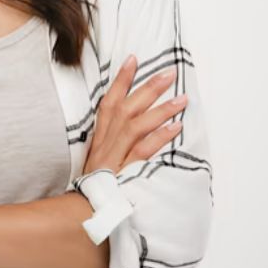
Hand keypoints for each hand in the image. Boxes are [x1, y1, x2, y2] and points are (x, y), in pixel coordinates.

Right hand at [83, 54, 188, 175]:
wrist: (85, 208)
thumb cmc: (95, 182)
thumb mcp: (99, 155)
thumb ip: (113, 138)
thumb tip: (130, 119)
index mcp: (101, 134)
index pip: (110, 100)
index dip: (121, 79)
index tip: (134, 59)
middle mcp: (108, 140)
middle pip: (128, 107)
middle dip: (148, 88)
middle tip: (169, 73)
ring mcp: (116, 154)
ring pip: (138, 125)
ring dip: (160, 110)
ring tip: (182, 99)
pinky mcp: (126, 169)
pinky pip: (144, 150)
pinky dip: (160, 137)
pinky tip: (176, 128)